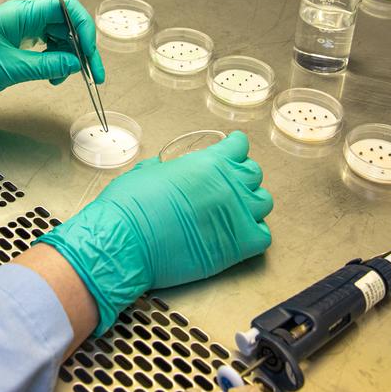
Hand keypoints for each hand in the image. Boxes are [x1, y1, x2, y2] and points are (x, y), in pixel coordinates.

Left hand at [0, 0, 104, 94]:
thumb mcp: (10, 69)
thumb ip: (47, 65)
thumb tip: (77, 63)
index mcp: (23, 13)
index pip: (67, 7)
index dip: (84, 28)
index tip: (90, 54)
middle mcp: (25, 15)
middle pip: (66, 22)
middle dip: (81, 47)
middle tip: (91, 74)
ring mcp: (21, 25)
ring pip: (58, 35)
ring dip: (67, 56)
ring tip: (61, 79)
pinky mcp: (17, 37)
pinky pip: (45, 44)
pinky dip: (53, 59)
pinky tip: (50, 76)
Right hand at [35, 131, 272, 333]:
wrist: (126, 241)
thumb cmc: (130, 205)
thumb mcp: (148, 171)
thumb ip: (170, 168)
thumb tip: (169, 170)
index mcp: (208, 162)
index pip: (239, 146)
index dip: (233, 150)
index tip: (230, 154)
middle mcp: (228, 184)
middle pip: (253, 173)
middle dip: (241, 177)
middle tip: (226, 186)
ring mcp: (237, 214)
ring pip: (263, 202)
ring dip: (251, 204)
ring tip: (234, 211)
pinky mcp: (239, 245)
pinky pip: (263, 235)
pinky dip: (254, 233)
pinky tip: (237, 234)